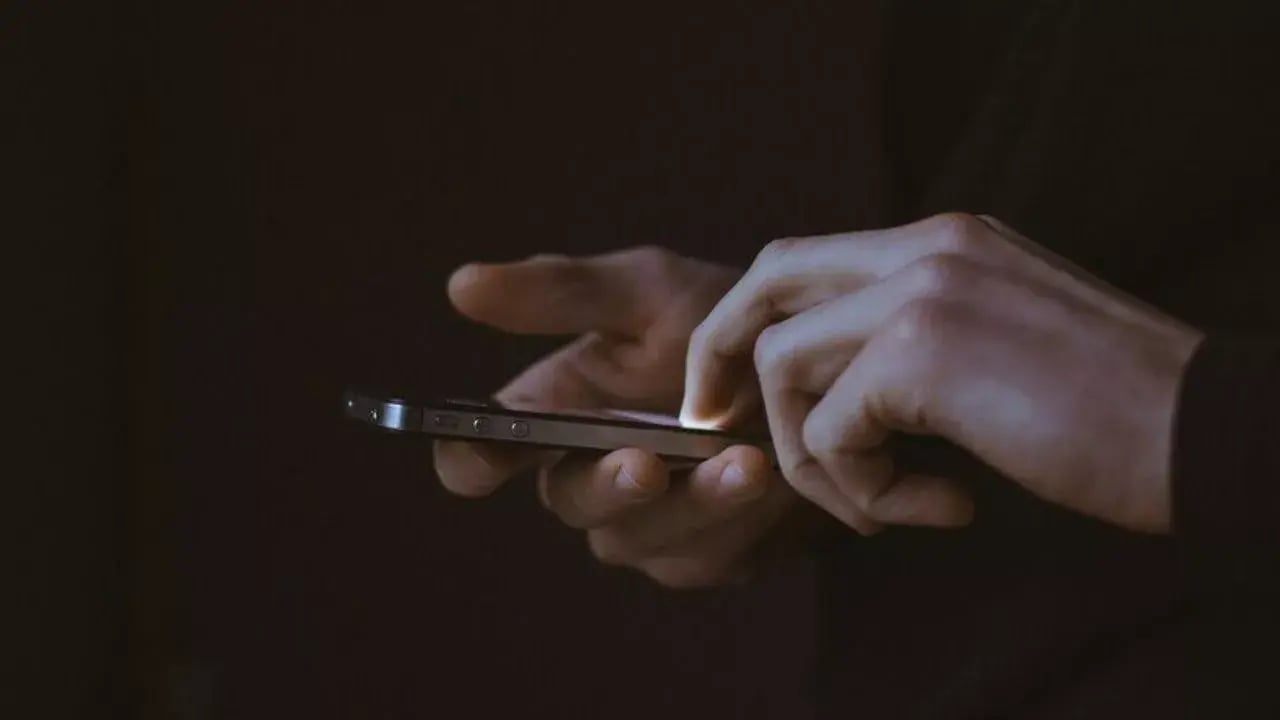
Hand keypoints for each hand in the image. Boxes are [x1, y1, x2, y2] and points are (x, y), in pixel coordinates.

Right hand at [434, 247, 800, 586]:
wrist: (820, 365)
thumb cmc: (720, 318)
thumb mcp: (647, 290)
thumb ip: (561, 293)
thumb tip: (460, 285)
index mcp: (553, 412)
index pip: (480, 454)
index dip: (471, 460)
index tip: (484, 454)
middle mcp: (586, 475)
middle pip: (569, 503)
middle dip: (608, 485)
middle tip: (646, 465)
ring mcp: (644, 524)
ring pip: (638, 537)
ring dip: (692, 504)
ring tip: (745, 462)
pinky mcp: (703, 555)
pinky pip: (704, 555)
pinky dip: (739, 519)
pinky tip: (773, 478)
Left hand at [682, 213, 1203, 534]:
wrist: (1205, 431)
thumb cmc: (1112, 410)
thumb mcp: (999, 343)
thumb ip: (916, 339)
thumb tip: (833, 390)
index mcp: (943, 240)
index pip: (803, 259)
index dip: (750, 322)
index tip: (730, 391)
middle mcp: (926, 246)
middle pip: (767, 281)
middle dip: (720, 355)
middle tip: (713, 425)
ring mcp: (922, 288)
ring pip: (785, 367)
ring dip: (813, 457)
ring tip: (885, 504)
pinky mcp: (922, 350)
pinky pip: (831, 433)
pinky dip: (864, 490)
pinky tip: (940, 506)